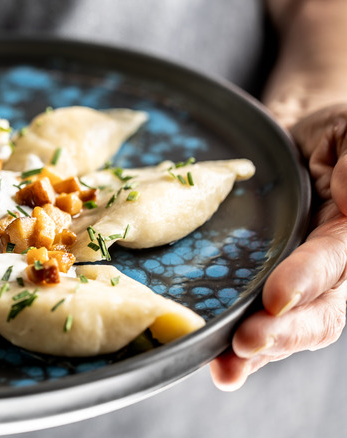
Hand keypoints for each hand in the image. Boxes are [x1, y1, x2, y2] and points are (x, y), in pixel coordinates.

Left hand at [210, 104, 346, 389]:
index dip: (308, 279)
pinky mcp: (280, 292)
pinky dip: (248, 352)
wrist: (295, 144)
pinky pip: (270, 326)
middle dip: (285, 331)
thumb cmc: (330, 137)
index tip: (276, 297)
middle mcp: (340, 266)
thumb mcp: (346, 135)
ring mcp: (311, 284)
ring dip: (264, 350)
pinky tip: (225, 369)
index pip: (337, 261)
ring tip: (229, 365)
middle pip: (323, 311)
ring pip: (296, 328)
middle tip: (246, 342)